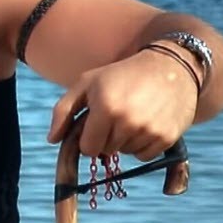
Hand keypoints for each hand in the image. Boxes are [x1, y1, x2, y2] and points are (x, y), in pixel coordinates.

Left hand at [47, 48, 197, 160]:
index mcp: (105, 108)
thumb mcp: (86, 83)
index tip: (94, 125)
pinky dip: (142, 144)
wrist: (170, 66)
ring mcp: (149, 131)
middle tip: (115, 115)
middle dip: (106, 137)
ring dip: (124, 140)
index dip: (87, 139)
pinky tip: (147, 122)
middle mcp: (128, 122)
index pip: (87, 148)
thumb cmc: (121, 74)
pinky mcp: (167, 137)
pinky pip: (144, 156)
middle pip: (106, 151)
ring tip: (132, 115)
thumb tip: (52, 140)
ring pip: (125, 153)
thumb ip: (63, 111)